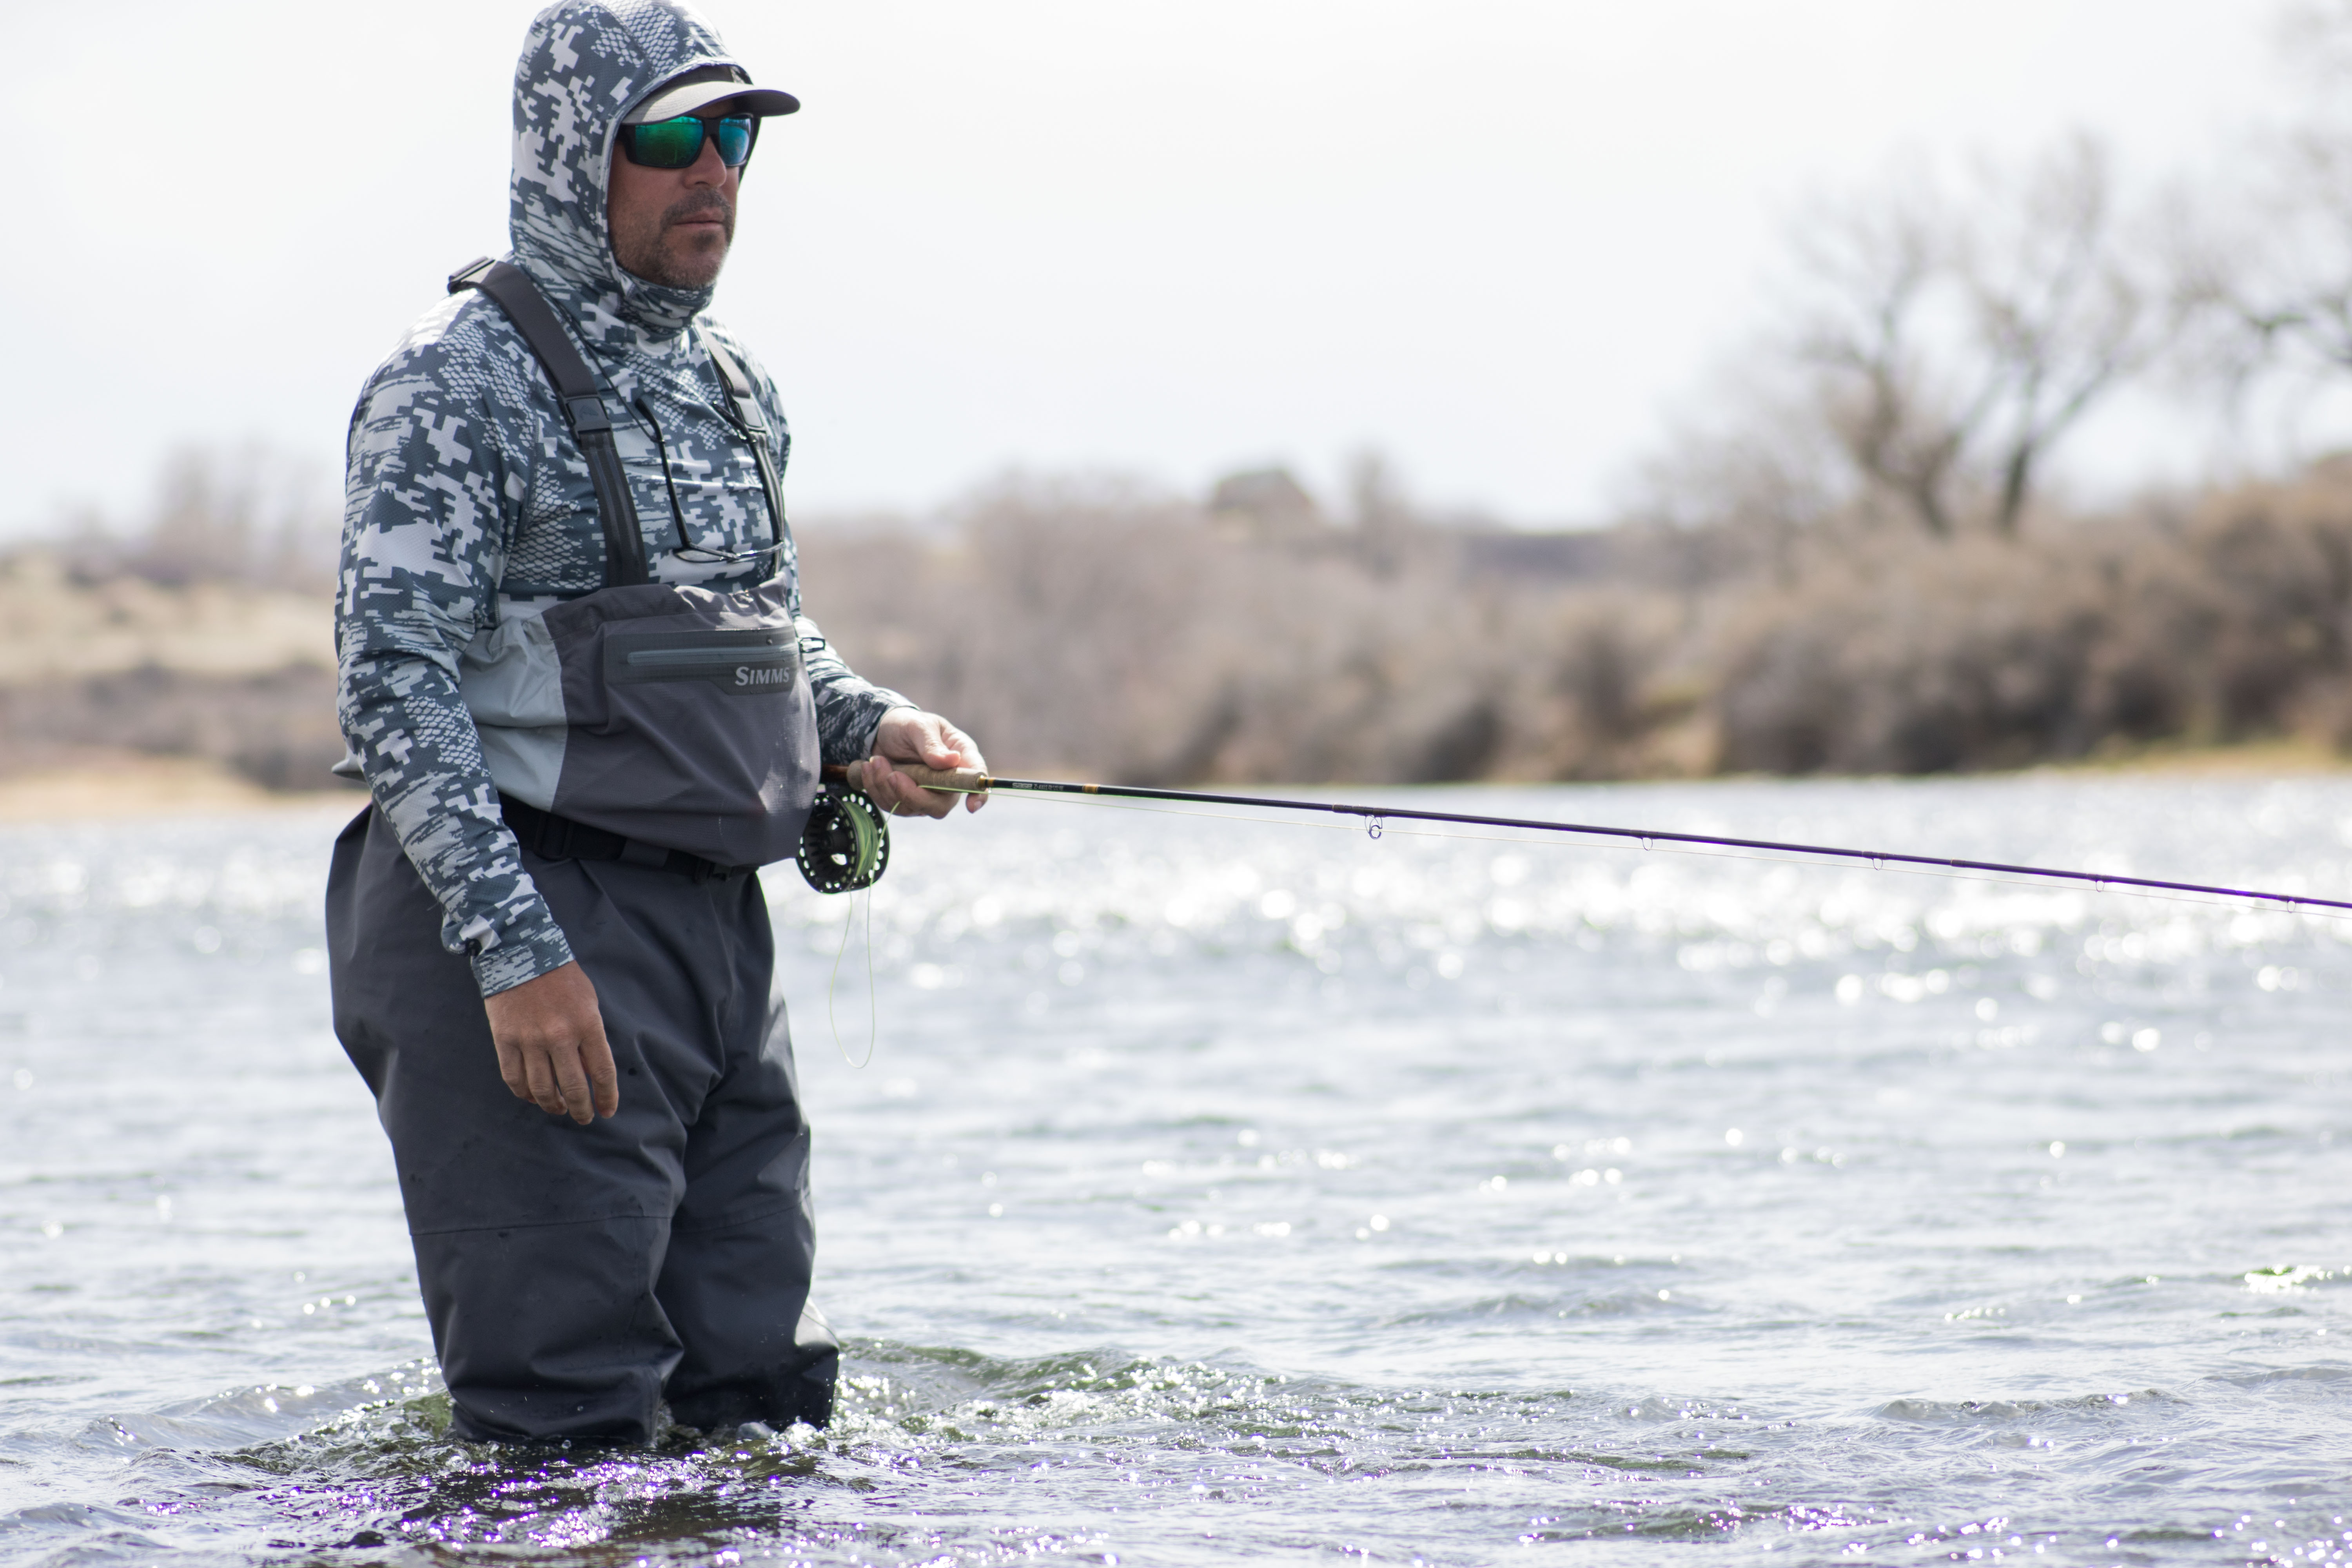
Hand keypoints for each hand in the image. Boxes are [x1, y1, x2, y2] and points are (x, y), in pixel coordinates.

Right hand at [482, 961, 618, 1123]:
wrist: (521, 953)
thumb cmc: (562, 978)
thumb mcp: (589, 1002)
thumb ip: (591, 1037)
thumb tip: (590, 1072)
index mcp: (587, 1024)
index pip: (601, 1072)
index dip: (606, 1097)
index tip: (607, 1111)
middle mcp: (560, 1036)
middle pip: (573, 1088)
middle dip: (581, 1109)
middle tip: (584, 1118)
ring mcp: (530, 1039)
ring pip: (542, 1089)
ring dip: (553, 1105)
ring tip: (559, 1109)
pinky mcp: (505, 1039)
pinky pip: (514, 1078)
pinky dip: (525, 1094)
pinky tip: (533, 1097)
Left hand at [857, 707, 987, 818]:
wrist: (879, 732)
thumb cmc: (906, 724)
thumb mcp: (918, 726)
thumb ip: (931, 744)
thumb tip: (951, 760)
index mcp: (961, 757)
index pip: (975, 779)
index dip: (978, 794)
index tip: (971, 806)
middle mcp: (948, 781)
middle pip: (941, 805)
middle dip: (913, 794)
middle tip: (893, 775)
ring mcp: (927, 794)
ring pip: (913, 807)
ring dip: (888, 787)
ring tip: (876, 761)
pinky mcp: (906, 800)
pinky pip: (893, 805)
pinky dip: (877, 788)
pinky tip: (870, 768)